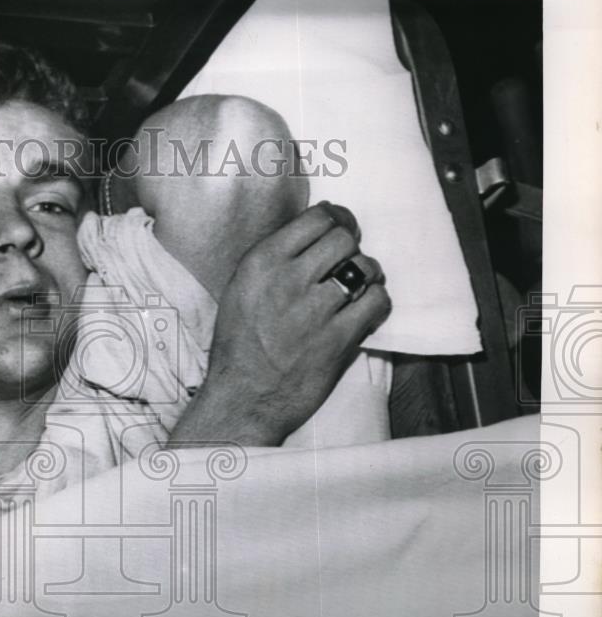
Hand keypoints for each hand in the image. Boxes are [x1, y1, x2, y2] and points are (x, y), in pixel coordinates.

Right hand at [171, 202, 390, 446]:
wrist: (242, 399)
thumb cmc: (239, 346)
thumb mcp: (241, 290)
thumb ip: (274, 260)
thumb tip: (314, 233)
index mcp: (260, 263)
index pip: (317, 217)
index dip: (337, 221)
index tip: (340, 233)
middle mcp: (286, 279)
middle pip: (344, 237)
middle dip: (351, 249)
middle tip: (347, 266)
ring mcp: (313, 310)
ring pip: (365, 267)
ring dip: (367, 276)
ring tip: (357, 291)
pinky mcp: (337, 339)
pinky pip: (377, 302)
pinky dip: (377, 304)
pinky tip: (364, 314)